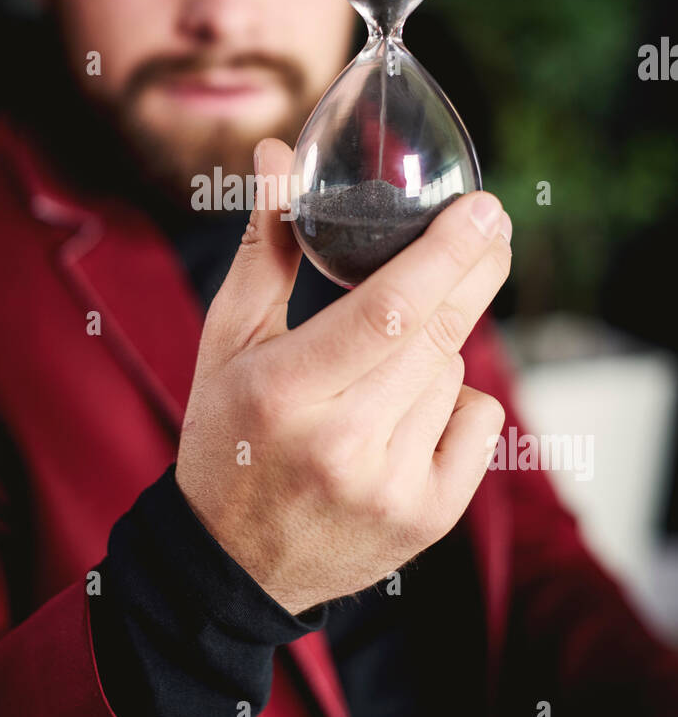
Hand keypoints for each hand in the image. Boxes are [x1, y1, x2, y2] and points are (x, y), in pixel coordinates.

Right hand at [175, 137, 512, 616]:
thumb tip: (279, 153)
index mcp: (283, 391)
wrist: (232, 563)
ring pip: (454, 375)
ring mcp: (390, 489)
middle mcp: (341, 445)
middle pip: (438, 337)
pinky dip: (458, 402)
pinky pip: (479, 424)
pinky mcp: (427, 519)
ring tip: (386, 365)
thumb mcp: (228, 340)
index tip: (483, 208)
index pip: (387, 311)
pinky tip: (411, 412)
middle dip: (472, 274)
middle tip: (491, 229)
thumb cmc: (226, 435)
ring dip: (436, 350)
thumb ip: (264, 245)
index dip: (444, 254)